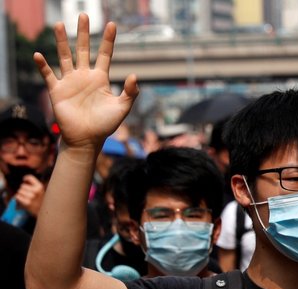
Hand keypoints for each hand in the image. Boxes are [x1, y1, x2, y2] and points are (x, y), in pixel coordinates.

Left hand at [14, 175, 44, 215]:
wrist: (43, 212)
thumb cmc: (40, 200)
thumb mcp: (40, 190)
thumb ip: (33, 183)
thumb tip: (24, 179)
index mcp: (40, 187)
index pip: (29, 177)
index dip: (25, 179)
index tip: (24, 180)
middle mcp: (36, 191)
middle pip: (22, 186)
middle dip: (23, 189)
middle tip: (27, 194)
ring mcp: (32, 197)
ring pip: (19, 191)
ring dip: (21, 194)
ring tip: (25, 198)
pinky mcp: (27, 203)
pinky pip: (17, 197)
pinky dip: (18, 199)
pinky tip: (23, 201)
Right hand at [33, 14, 137, 151]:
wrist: (87, 139)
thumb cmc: (105, 125)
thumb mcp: (122, 108)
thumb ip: (130, 93)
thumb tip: (134, 75)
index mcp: (101, 79)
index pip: (105, 55)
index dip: (109, 41)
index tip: (112, 25)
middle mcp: (84, 76)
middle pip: (83, 50)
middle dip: (84, 33)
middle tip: (83, 15)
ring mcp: (70, 82)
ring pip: (65, 57)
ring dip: (61, 42)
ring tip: (59, 25)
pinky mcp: (57, 90)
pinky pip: (48, 75)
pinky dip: (43, 66)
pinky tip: (38, 55)